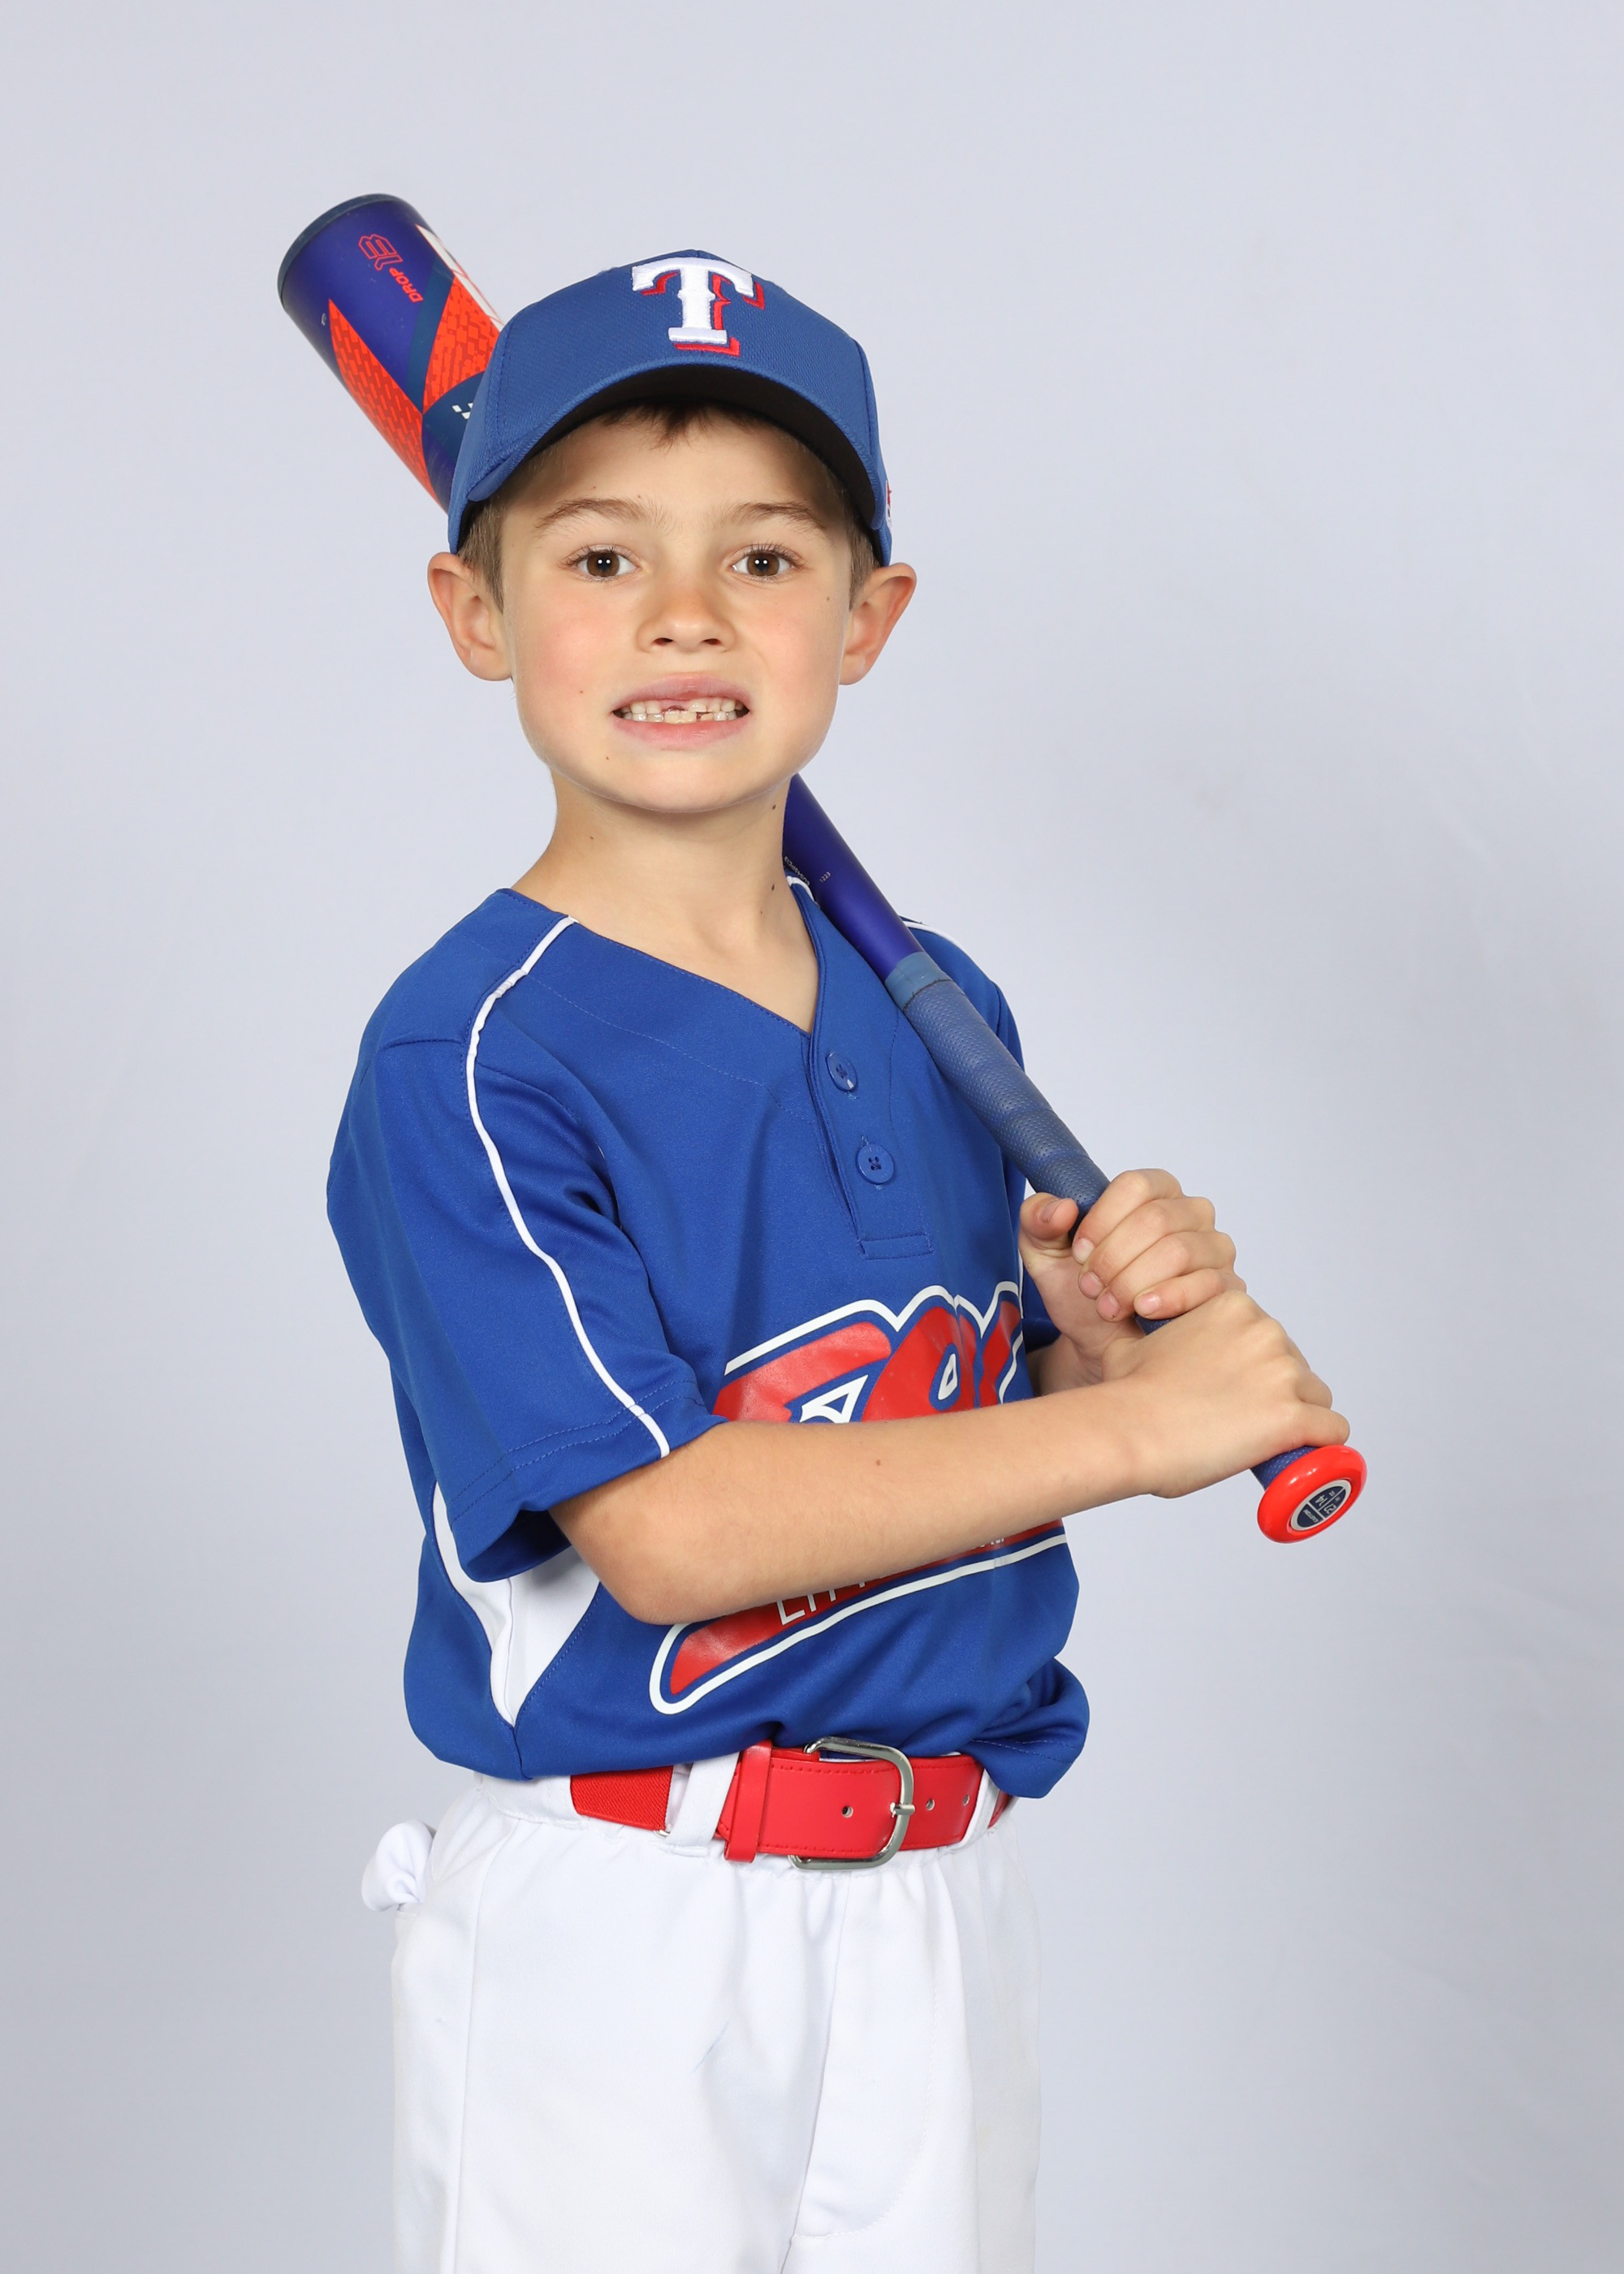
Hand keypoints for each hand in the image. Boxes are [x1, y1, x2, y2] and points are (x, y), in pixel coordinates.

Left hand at [1020, 1169, 1240, 1388]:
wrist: (1100, 1343)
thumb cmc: (1080, 1291)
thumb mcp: (1045, 1254)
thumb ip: (1038, 1220)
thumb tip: (1062, 1207)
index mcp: (1153, 1191)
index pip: (1136, 1185)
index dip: (1102, 1220)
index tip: (1079, 1252)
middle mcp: (1190, 1212)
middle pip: (1156, 1220)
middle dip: (1113, 1259)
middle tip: (1090, 1287)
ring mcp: (1214, 1249)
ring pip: (1179, 1251)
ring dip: (1133, 1282)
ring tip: (1108, 1305)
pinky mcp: (1226, 1287)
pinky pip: (1207, 1283)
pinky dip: (1169, 1297)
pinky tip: (1144, 1310)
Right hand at [1096, 1287, 1346, 1497]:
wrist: (1127, 1430)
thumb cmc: (1129, 1394)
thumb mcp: (1139, 1344)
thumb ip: (1155, 1336)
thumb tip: (1151, 1350)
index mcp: (1234, 1308)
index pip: (1271, 1339)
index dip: (1256, 1370)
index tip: (1240, 1393)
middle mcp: (1266, 1333)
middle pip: (1297, 1367)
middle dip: (1277, 1394)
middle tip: (1243, 1421)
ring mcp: (1282, 1375)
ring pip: (1317, 1398)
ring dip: (1299, 1418)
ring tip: (1265, 1442)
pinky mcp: (1292, 1417)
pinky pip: (1332, 1430)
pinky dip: (1321, 1444)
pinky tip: (1301, 1453)